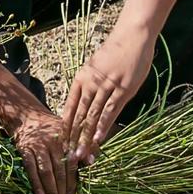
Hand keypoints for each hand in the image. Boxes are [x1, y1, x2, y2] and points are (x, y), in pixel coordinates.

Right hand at [13, 110, 76, 193]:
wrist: (27, 116)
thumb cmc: (52, 129)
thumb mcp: (70, 132)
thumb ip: (83, 145)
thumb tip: (91, 162)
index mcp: (67, 140)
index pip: (71, 166)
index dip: (72, 186)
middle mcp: (54, 142)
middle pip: (59, 172)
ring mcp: (38, 145)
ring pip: (46, 172)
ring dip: (50, 192)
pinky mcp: (24, 148)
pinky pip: (30, 167)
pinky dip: (35, 181)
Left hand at [62, 31, 154, 163]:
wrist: (131, 36)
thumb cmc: (114, 52)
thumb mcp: (95, 67)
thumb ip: (89, 85)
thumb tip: (83, 105)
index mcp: (81, 78)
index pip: (70, 107)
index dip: (65, 126)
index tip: (61, 143)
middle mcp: (91, 83)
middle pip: (79, 115)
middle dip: (73, 138)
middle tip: (69, 157)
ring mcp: (106, 86)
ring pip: (93, 116)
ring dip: (87, 138)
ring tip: (82, 155)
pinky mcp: (123, 89)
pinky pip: (111, 111)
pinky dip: (104, 126)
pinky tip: (99, 139)